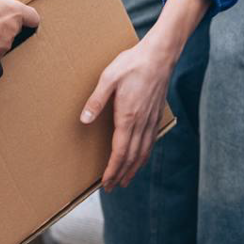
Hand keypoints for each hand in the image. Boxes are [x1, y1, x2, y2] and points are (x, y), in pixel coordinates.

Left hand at [81, 37, 174, 191]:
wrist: (159, 55)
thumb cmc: (132, 64)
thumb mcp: (108, 78)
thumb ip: (96, 100)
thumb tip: (84, 119)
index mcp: (128, 116)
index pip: (120, 152)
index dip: (113, 170)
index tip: (106, 183)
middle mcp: (142, 122)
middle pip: (132, 157)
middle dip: (122, 174)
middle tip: (113, 188)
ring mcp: (151, 119)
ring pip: (143, 152)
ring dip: (134, 168)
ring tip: (126, 180)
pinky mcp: (156, 114)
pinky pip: (151, 141)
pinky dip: (144, 155)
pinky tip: (141, 157)